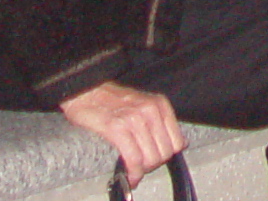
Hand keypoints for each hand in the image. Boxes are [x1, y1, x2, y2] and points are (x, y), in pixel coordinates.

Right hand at [60, 80, 185, 184]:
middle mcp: (151, 110)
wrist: (86, 92)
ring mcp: (135, 119)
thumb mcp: (144, 104)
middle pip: (165, 153)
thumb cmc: (112, 100)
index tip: (156, 160)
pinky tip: (129, 176)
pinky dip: (133, 172)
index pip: (177, 142)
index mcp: (160, 104)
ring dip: (142, 170)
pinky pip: (134, 159)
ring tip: (134, 171)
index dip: (167, 156)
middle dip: (153, 165)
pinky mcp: (117, 128)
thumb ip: (161, 122)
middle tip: (141, 167)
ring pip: (151, 158)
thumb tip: (181, 145)